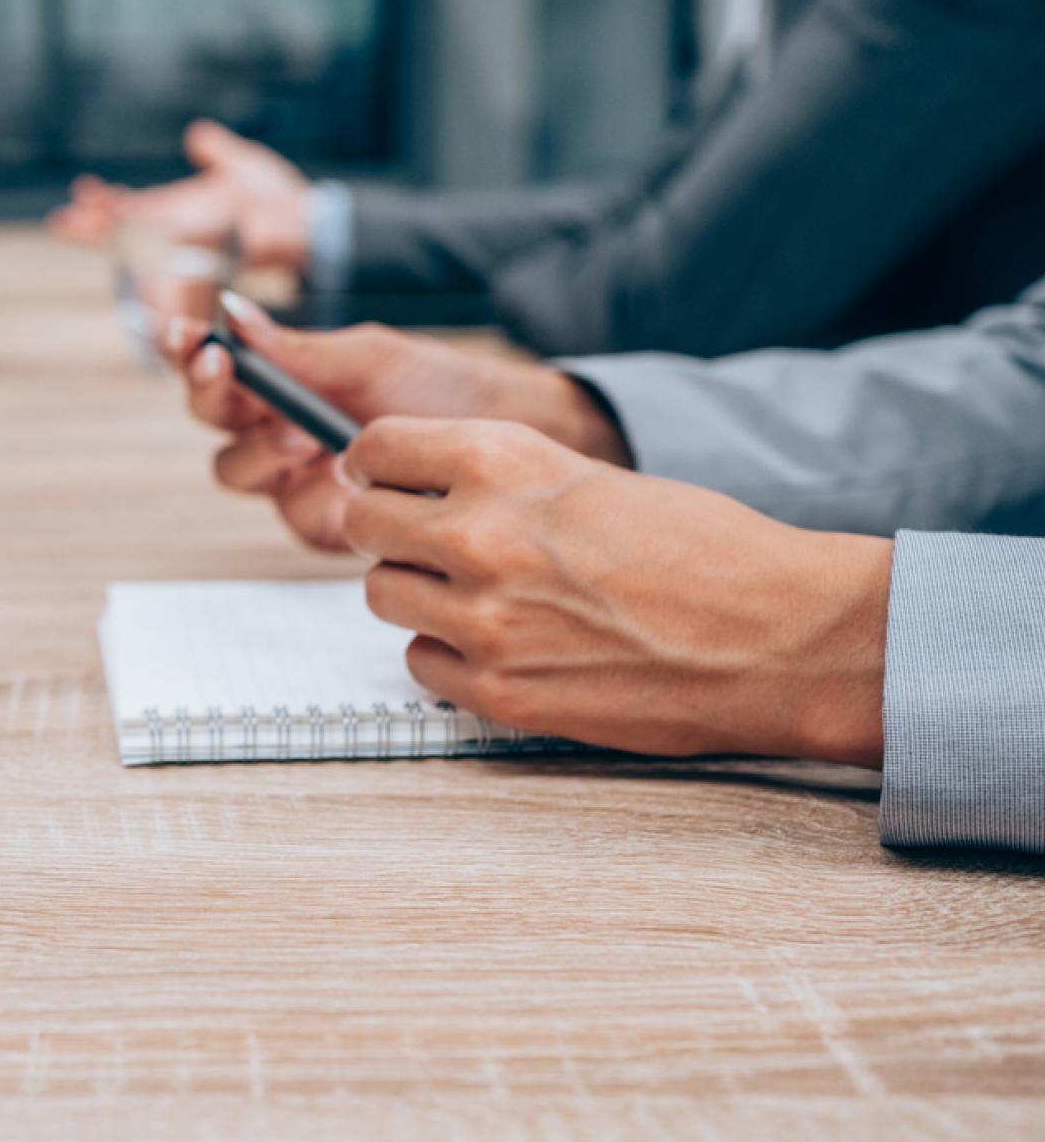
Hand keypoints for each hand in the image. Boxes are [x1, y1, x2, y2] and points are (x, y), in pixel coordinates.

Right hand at [49, 121, 311, 269]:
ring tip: (78, 227)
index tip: (81, 193)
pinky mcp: (211, 254)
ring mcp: (192, 245)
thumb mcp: (240, 166)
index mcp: (181, 211)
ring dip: (111, 238)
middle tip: (61, 221)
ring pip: (141, 247)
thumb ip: (216, 152)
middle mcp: (180, 232)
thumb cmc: (277, 199)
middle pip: (126, 233)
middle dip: (95, 227)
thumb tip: (198, 134)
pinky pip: (174, 258)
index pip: (134, 210)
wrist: (309, 222)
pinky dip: (151, 256)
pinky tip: (130, 245)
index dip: (106, 205)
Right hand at [155, 284, 628, 551]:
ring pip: (235, 471)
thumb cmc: (439, 386)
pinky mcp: (327, 526)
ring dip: (259, 445)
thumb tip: (233, 313)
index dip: (188, 351)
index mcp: (283, 380)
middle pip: (210, 419)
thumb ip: (300, 348)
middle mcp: (277, 430)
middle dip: (210, 393)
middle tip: (226, 370)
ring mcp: (297, 480)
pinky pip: (290, 515)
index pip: (216, 365)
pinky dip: (306, 491)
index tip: (186, 333)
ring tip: (303, 431)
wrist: (506, 438)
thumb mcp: (370, 356)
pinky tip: (337, 475)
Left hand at [341, 416, 889, 762]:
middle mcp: (477, 535)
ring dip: (420, 594)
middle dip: (391, 531)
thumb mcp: (587, 476)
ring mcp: (482, 619)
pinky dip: (450, 656)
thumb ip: (497, 478)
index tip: (387, 480)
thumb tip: (414, 485)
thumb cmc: (702, 549)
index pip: (373, 450)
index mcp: (502, 462)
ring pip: (382, 595)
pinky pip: (421, 663)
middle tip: (433, 543)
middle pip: (362, 524)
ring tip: (486, 596)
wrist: (778, 636)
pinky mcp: (497, 690)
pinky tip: (507, 646)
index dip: (376, 466)